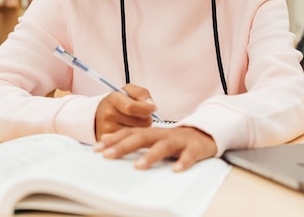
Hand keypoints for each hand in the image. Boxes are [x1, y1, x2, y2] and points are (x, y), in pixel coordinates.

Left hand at [93, 126, 217, 171]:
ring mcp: (180, 141)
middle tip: (109, 155)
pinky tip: (176, 169)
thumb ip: (131, 137)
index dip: (113, 139)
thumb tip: (105, 138)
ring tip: (139, 166)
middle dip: (124, 146)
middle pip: (142, 137)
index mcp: (153, 133)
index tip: (96, 149)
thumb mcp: (153, 137)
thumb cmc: (176, 139)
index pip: (130, 133)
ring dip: (151, 155)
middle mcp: (164, 134)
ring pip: (164, 146)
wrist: (207, 134)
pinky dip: (183, 161)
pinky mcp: (195, 148)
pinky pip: (189, 155)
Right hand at [94, 84, 157, 137]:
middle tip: (141, 115)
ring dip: (142, 128)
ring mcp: (109, 130)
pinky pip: (133, 141)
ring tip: (134, 122)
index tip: (152, 107)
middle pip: (140, 121)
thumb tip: (151, 105)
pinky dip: (136, 136)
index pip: (131, 107)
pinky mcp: (112, 142)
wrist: (99, 115)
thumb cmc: (117, 103)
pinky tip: (131, 129)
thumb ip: (142, 94)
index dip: (146, 108)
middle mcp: (109, 114)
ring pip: (139, 133)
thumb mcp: (128, 91)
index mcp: (114, 99)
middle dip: (146, 118)